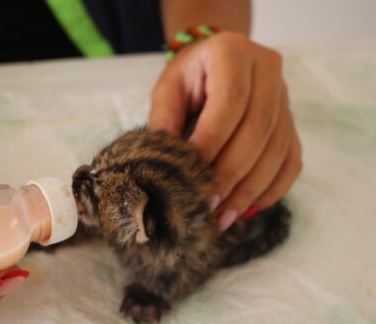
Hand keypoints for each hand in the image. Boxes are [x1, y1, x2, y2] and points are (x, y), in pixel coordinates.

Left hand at [150, 32, 301, 230]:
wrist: (216, 63)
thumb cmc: (188, 77)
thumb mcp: (168, 89)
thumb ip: (165, 120)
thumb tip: (165, 163)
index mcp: (233, 52)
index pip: (230, 101)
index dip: (212, 141)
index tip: (191, 175)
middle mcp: (268, 71)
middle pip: (258, 129)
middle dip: (230, 173)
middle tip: (206, 206)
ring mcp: (286, 98)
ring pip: (277, 150)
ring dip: (249, 189)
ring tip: (222, 217)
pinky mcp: (292, 123)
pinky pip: (291, 162)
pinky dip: (271, 190)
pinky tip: (246, 209)